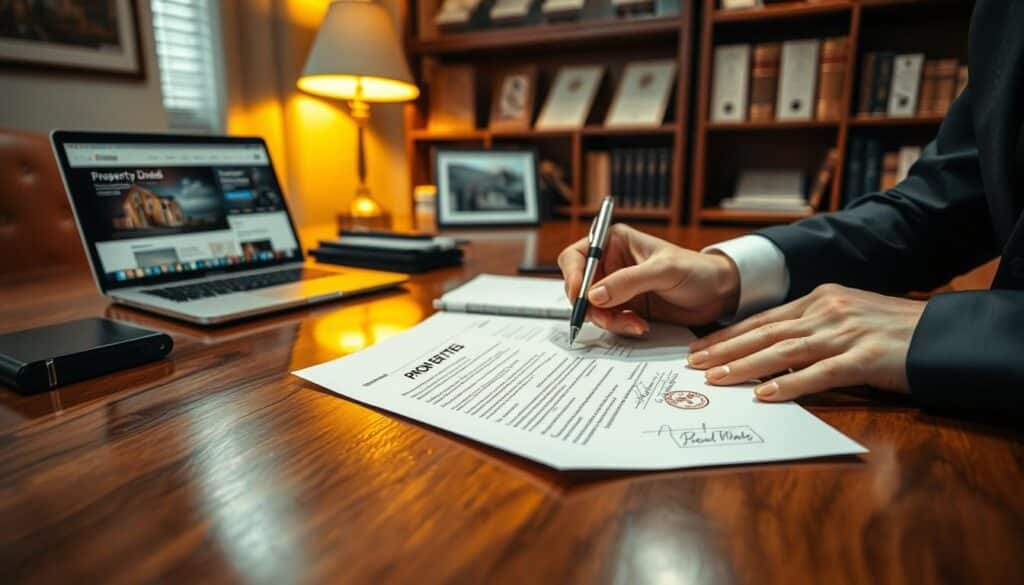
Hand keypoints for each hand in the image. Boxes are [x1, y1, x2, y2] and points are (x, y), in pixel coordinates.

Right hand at [556, 223, 740, 334]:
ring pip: (593, 308)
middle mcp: (611, 264)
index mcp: (614, 242)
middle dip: (590, 306)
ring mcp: (617, 288)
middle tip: (607, 318)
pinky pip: (609, 321)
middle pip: (579, 287)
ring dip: (608, 320)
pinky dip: (620, 327)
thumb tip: (594, 295)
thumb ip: (628, 281)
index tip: (581, 297)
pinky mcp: (626, 308)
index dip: (573, 277)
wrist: (718, 294)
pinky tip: (641, 326)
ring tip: (635, 324)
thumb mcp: (663, 271)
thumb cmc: (696, 270)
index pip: (577, 256)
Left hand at [687, 284, 925, 400]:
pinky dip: (790, 385)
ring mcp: (845, 334)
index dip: (729, 334)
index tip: (700, 347)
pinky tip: (765, 395)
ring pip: (784, 351)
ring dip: (746, 366)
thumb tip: (771, 350)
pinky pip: (820, 374)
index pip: (763, 319)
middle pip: (765, 333)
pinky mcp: (865, 358)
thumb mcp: (848, 315)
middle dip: (725, 349)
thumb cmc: (892, 329)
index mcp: (821, 299)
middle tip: (693, 364)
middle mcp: (827, 312)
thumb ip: (813, 327)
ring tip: (717, 379)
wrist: (941, 334)